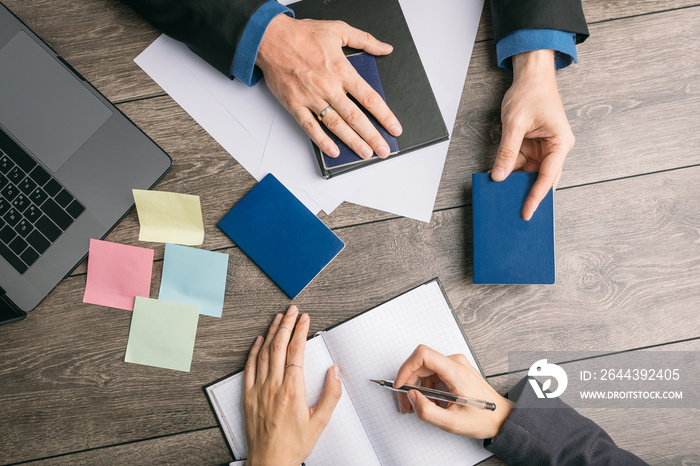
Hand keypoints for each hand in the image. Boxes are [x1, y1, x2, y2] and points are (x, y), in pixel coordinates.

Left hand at [244, 306, 341, 465]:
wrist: (270, 463)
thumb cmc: (293, 445)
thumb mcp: (320, 422)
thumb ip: (331, 394)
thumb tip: (334, 372)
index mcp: (292, 391)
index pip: (296, 351)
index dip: (300, 331)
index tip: (305, 319)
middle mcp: (273, 387)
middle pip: (279, 346)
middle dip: (287, 324)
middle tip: (292, 310)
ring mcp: (258, 390)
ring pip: (264, 353)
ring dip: (271, 332)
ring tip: (278, 318)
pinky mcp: (248, 396)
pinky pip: (249, 367)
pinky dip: (253, 351)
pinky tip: (258, 340)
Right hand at [256, 14, 401, 159]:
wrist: (270, 38)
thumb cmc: (302, 34)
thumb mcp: (338, 29)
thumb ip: (365, 40)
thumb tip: (385, 48)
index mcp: (342, 70)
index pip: (370, 98)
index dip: (385, 116)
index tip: (394, 128)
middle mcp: (329, 86)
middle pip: (356, 117)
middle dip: (372, 136)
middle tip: (383, 150)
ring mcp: (311, 98)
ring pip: (336, 125)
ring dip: (352, 141)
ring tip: (365, 153)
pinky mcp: (295, 105)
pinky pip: (310, 127)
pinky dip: (322, 141)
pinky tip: (334, 151)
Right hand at [394, 344, 511, 438]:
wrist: (501, 417)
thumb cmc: (483, 418)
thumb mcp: (452, 423)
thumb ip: (427, 411)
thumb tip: (411, 397)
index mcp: (456, 372)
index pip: (423, 355)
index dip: (406, 368)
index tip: (400, 384)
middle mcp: (456, 363)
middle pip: (420, 363)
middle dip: (408, 382)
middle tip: (406, 402)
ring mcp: (456, 364)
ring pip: (424, 368)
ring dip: (417, 386)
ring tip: (421, 405)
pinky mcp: (455, 369)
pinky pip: (432, 373)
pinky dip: (426, 387)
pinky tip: (431, 401)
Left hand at [491, 49, 574, 220]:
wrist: (531, 76)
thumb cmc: (530, 93)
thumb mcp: (515, 123)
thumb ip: (507, 151)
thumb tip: (499, 175)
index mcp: (560, 143)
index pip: (548, 176)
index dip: (536, 196)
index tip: (528, 212)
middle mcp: (555, 148)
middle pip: (541, 178)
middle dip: (528, 194)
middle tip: (514, 213)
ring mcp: (544, 149)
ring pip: (529, 174)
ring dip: (515, 183)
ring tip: (502, 199)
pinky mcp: (533, 147)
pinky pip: (521, 164)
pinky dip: (509, 170)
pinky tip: (496, 178)